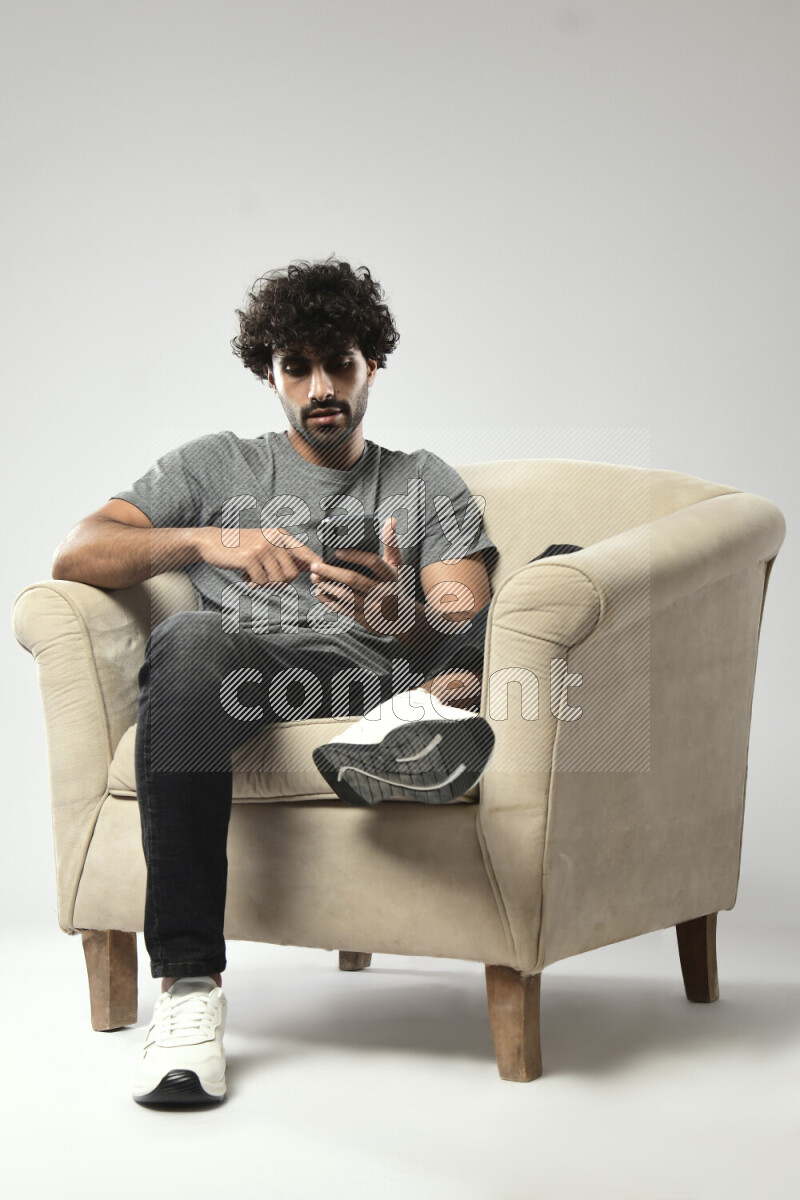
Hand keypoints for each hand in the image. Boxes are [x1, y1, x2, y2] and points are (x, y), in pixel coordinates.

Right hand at [196, 525, 317, 585]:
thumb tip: (312, 568)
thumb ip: (286, 555)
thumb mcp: (266, 545)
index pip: (306, 554)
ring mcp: (263, 547)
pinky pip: (261, 582)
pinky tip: (244, 575)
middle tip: (266, 578)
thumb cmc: (241, 547)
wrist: (211, 542)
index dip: (316, 568)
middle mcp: (275, 539)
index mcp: (281, 535)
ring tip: (253, 575)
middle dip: (281, 582)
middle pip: (292, 574)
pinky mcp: (250, 558)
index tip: (317, 579)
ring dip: (265, 583)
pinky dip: (253, 583)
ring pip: (278, 580)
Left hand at [309, 515, 414, 633]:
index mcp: (391, 576)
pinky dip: (330, 601)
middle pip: (354, 579)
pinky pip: (344, 609)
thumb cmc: (396, 586)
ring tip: (314, 578)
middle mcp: (384, 591)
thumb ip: (391, 544)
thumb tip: (390, 520)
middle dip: (332, 572)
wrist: (405, 620)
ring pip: (346, 596)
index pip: (373, 562)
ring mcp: (374, 607)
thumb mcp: (397, 567)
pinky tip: (320, 592)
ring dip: (327, 586)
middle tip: (315, 565)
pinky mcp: (366, 619)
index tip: (337, 551)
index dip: (355, 556)